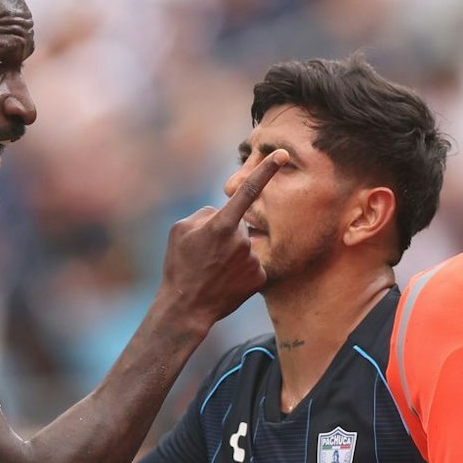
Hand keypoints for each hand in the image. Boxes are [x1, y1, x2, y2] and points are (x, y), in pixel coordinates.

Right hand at [154, 149, 286, 331]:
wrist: (187, 308)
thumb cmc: (180, 265)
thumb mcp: (180, 230)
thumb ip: (205, 214)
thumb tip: (223, 214)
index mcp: (222, 225)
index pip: (248, 190)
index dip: (266, 170)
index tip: (282, 154)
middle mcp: (242, 240)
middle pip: (238, 226)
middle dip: (225, 235)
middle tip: (206, 256)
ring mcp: (252, 260)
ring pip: (245, 245)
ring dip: (232, 253)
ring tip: (213, 271)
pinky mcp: (260, 277)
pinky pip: (251, 263)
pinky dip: (240, 270)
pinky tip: (226, 281)